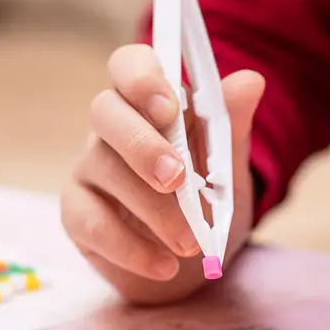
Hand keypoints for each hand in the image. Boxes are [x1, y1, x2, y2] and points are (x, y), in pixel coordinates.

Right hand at [62, 43, 264, 304]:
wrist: (192, 252)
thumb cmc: (206, 193)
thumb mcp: (228, 162)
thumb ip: (232, 123)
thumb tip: (251, 80)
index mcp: (149, 99)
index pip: (129, 64)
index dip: (143, 79)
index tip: (170, 107)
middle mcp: (112, 126)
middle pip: (106, 113)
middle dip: (142, 145)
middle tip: (177, 179)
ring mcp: (90, 167)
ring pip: (104, 171)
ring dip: (151, 208)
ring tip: (191, 242)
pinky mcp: (77, 212)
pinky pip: (93, 223)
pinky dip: (131, 248)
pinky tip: (165, 265)